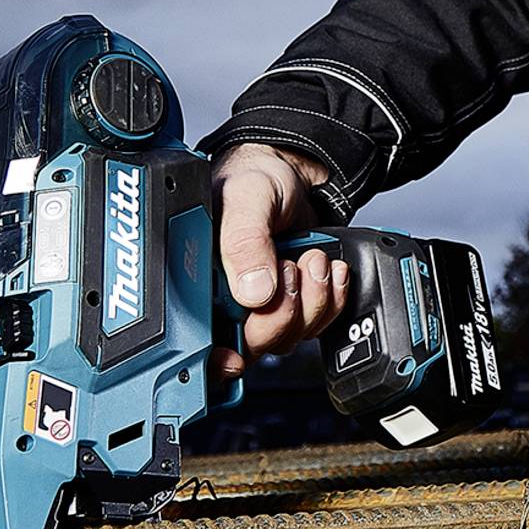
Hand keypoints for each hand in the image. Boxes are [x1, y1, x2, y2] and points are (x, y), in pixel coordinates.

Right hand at [210, 143, 347, 378]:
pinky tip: (329, 270)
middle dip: (280, 314)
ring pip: (287, 338)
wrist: (290, 169)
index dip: (216, 359)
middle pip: (251, 346)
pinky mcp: (293, 302)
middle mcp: (225, 301)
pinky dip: (330, 301)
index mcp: (197, 283)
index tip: (235, 357)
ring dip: (311, 302)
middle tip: (290, 268)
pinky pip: (315, 324)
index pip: (198, 342)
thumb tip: (252, 292)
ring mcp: (261, 305)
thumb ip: (244, 242)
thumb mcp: (245, 199)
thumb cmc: (253, 178)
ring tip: (313, 257)